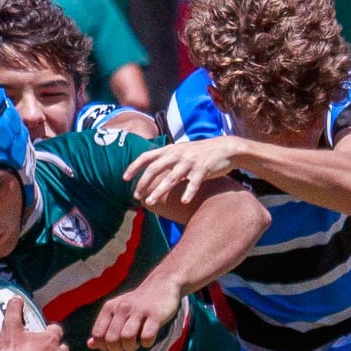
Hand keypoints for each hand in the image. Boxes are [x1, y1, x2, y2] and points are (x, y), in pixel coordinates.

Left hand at [89, 278, 183, 350]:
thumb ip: (104, 327)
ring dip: (131, 347)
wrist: (162, 284)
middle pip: (111, 339)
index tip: (115, 345)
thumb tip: (90, 345)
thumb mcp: (117, 311)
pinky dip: (146, 343)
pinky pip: (147, 336)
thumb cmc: (137, 303)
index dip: (104, 346)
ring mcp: (139, 310)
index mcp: (109, 307)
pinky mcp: (155, 314)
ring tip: (136, 344)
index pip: (98, 334)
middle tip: (126, 346)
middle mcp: (122, 307)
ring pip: (127, 337)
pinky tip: (148, 340)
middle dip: (118, 349)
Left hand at [124, 137, 244, 207]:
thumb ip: (167, 157)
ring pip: (172, 177)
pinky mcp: (204, 168)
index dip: (134, 167)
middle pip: (155, 168)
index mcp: (171, 149)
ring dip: (159, 191)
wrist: (225, 148)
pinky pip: (195, 182)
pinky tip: (183, 201)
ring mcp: (191, 161)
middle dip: (143, 183)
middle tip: (136, 197)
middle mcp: (178, 154)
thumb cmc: (201, 153)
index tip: (124, 178)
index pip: (147, 156)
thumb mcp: (182, 151)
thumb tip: (151, 168)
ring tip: (150, 202)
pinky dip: (189, 192)